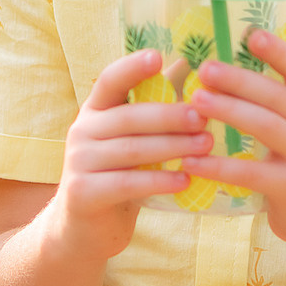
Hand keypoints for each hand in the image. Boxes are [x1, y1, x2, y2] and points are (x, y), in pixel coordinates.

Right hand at [49, 49, 213, 260]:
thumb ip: (153, 108)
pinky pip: (128, 183)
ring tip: (206, 146)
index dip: (131, 68)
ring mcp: (79, 163)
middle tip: (204, 117)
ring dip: (173, 147)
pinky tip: (185, 180)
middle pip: (129, 117)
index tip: (157, 56)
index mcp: (94, 112)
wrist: (83, 229)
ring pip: (132, 149)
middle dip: (169, 116)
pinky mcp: (83, 193)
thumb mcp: (130, 140)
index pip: (109, 81)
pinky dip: (159, 180)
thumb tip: (189, 65)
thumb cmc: (118, 176)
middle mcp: (82, 132)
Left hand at [180, 29, 285, 253]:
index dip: (279, 51)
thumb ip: (277, 101)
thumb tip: (225, 67)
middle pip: (277, 96)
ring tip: (196, 101)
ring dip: (229, 111)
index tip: (250, 34)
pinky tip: (190, 163)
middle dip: (240, 80)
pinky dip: (218, 167)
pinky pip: (251, 174)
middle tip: (205, 69)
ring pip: (266, 127)